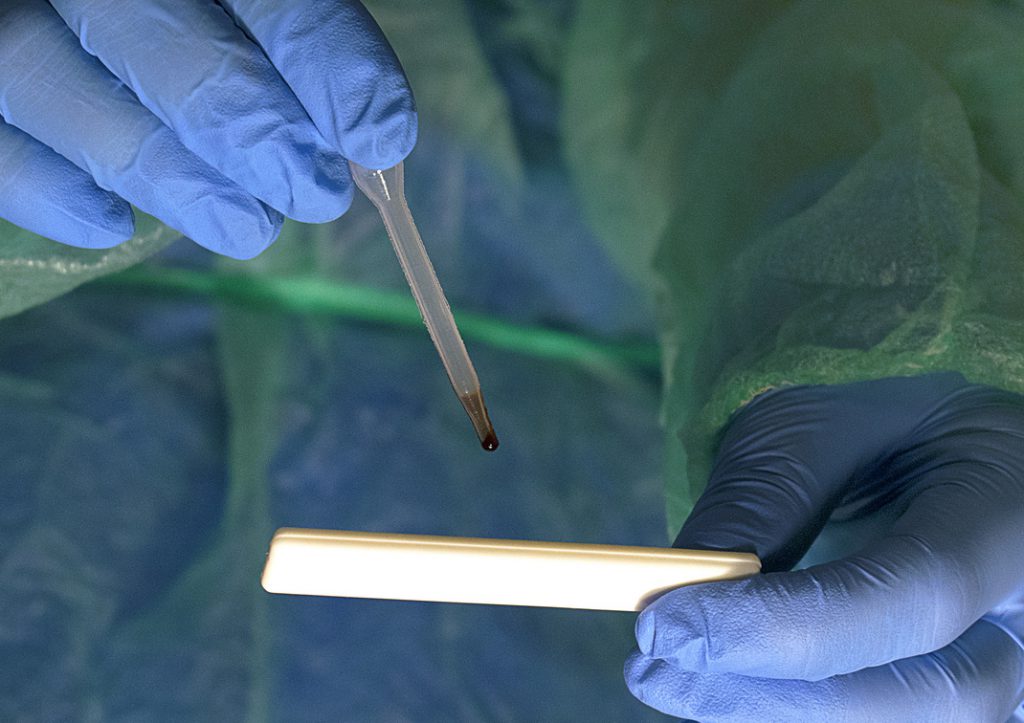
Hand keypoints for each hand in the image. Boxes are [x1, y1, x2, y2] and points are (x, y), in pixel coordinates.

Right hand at [0, 0, 415, 257]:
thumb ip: (296, 51)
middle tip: (313, 195)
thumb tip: (370, 139)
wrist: (83, 15)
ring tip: (246, 228)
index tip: (380, 136)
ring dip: (169, 175)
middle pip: (166, 43)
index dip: (329, 64)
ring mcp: (8, 15)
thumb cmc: (186, 23)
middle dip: (255, 132)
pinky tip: (109, 226)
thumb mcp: (241, 11)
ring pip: (62, 87)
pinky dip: (45, 189)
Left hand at [626, 374, 1023, 721]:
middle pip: (930, 695)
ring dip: (777, 716)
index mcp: (1012, 508)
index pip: (917, 592)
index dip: (786, 625)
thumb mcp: (817, 426)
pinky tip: (731, 690)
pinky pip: (889, 722)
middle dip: (772, 695)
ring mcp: (1023, 670)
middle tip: (654, 669)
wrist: (942, 458)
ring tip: (677, 679)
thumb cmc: (881, 432)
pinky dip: (797, 716)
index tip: (665, 627)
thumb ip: (762, 501)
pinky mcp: (981, 699)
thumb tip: (679, 600)